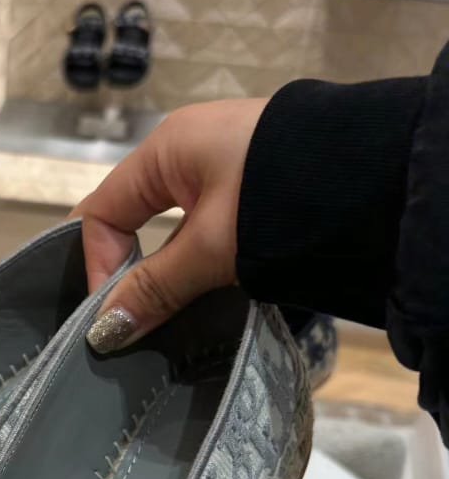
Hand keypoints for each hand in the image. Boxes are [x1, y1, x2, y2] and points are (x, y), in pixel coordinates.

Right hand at [72, 97, 267, 352]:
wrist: (382, 178)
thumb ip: (156, 287)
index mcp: (166, 148)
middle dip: (128, 269)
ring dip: (166, 271)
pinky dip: (198, 261)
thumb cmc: (281, 200)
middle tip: (130, 320)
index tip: (113, 316)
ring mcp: (227, 166)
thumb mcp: (211, 247)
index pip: (102, 209)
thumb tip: (104, 331)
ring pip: (172, 227)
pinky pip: (206, 227)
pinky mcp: (259, 186)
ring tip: (169, 314)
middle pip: (134, 216)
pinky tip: (207, 292)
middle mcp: (190, 149)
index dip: (97, 264)